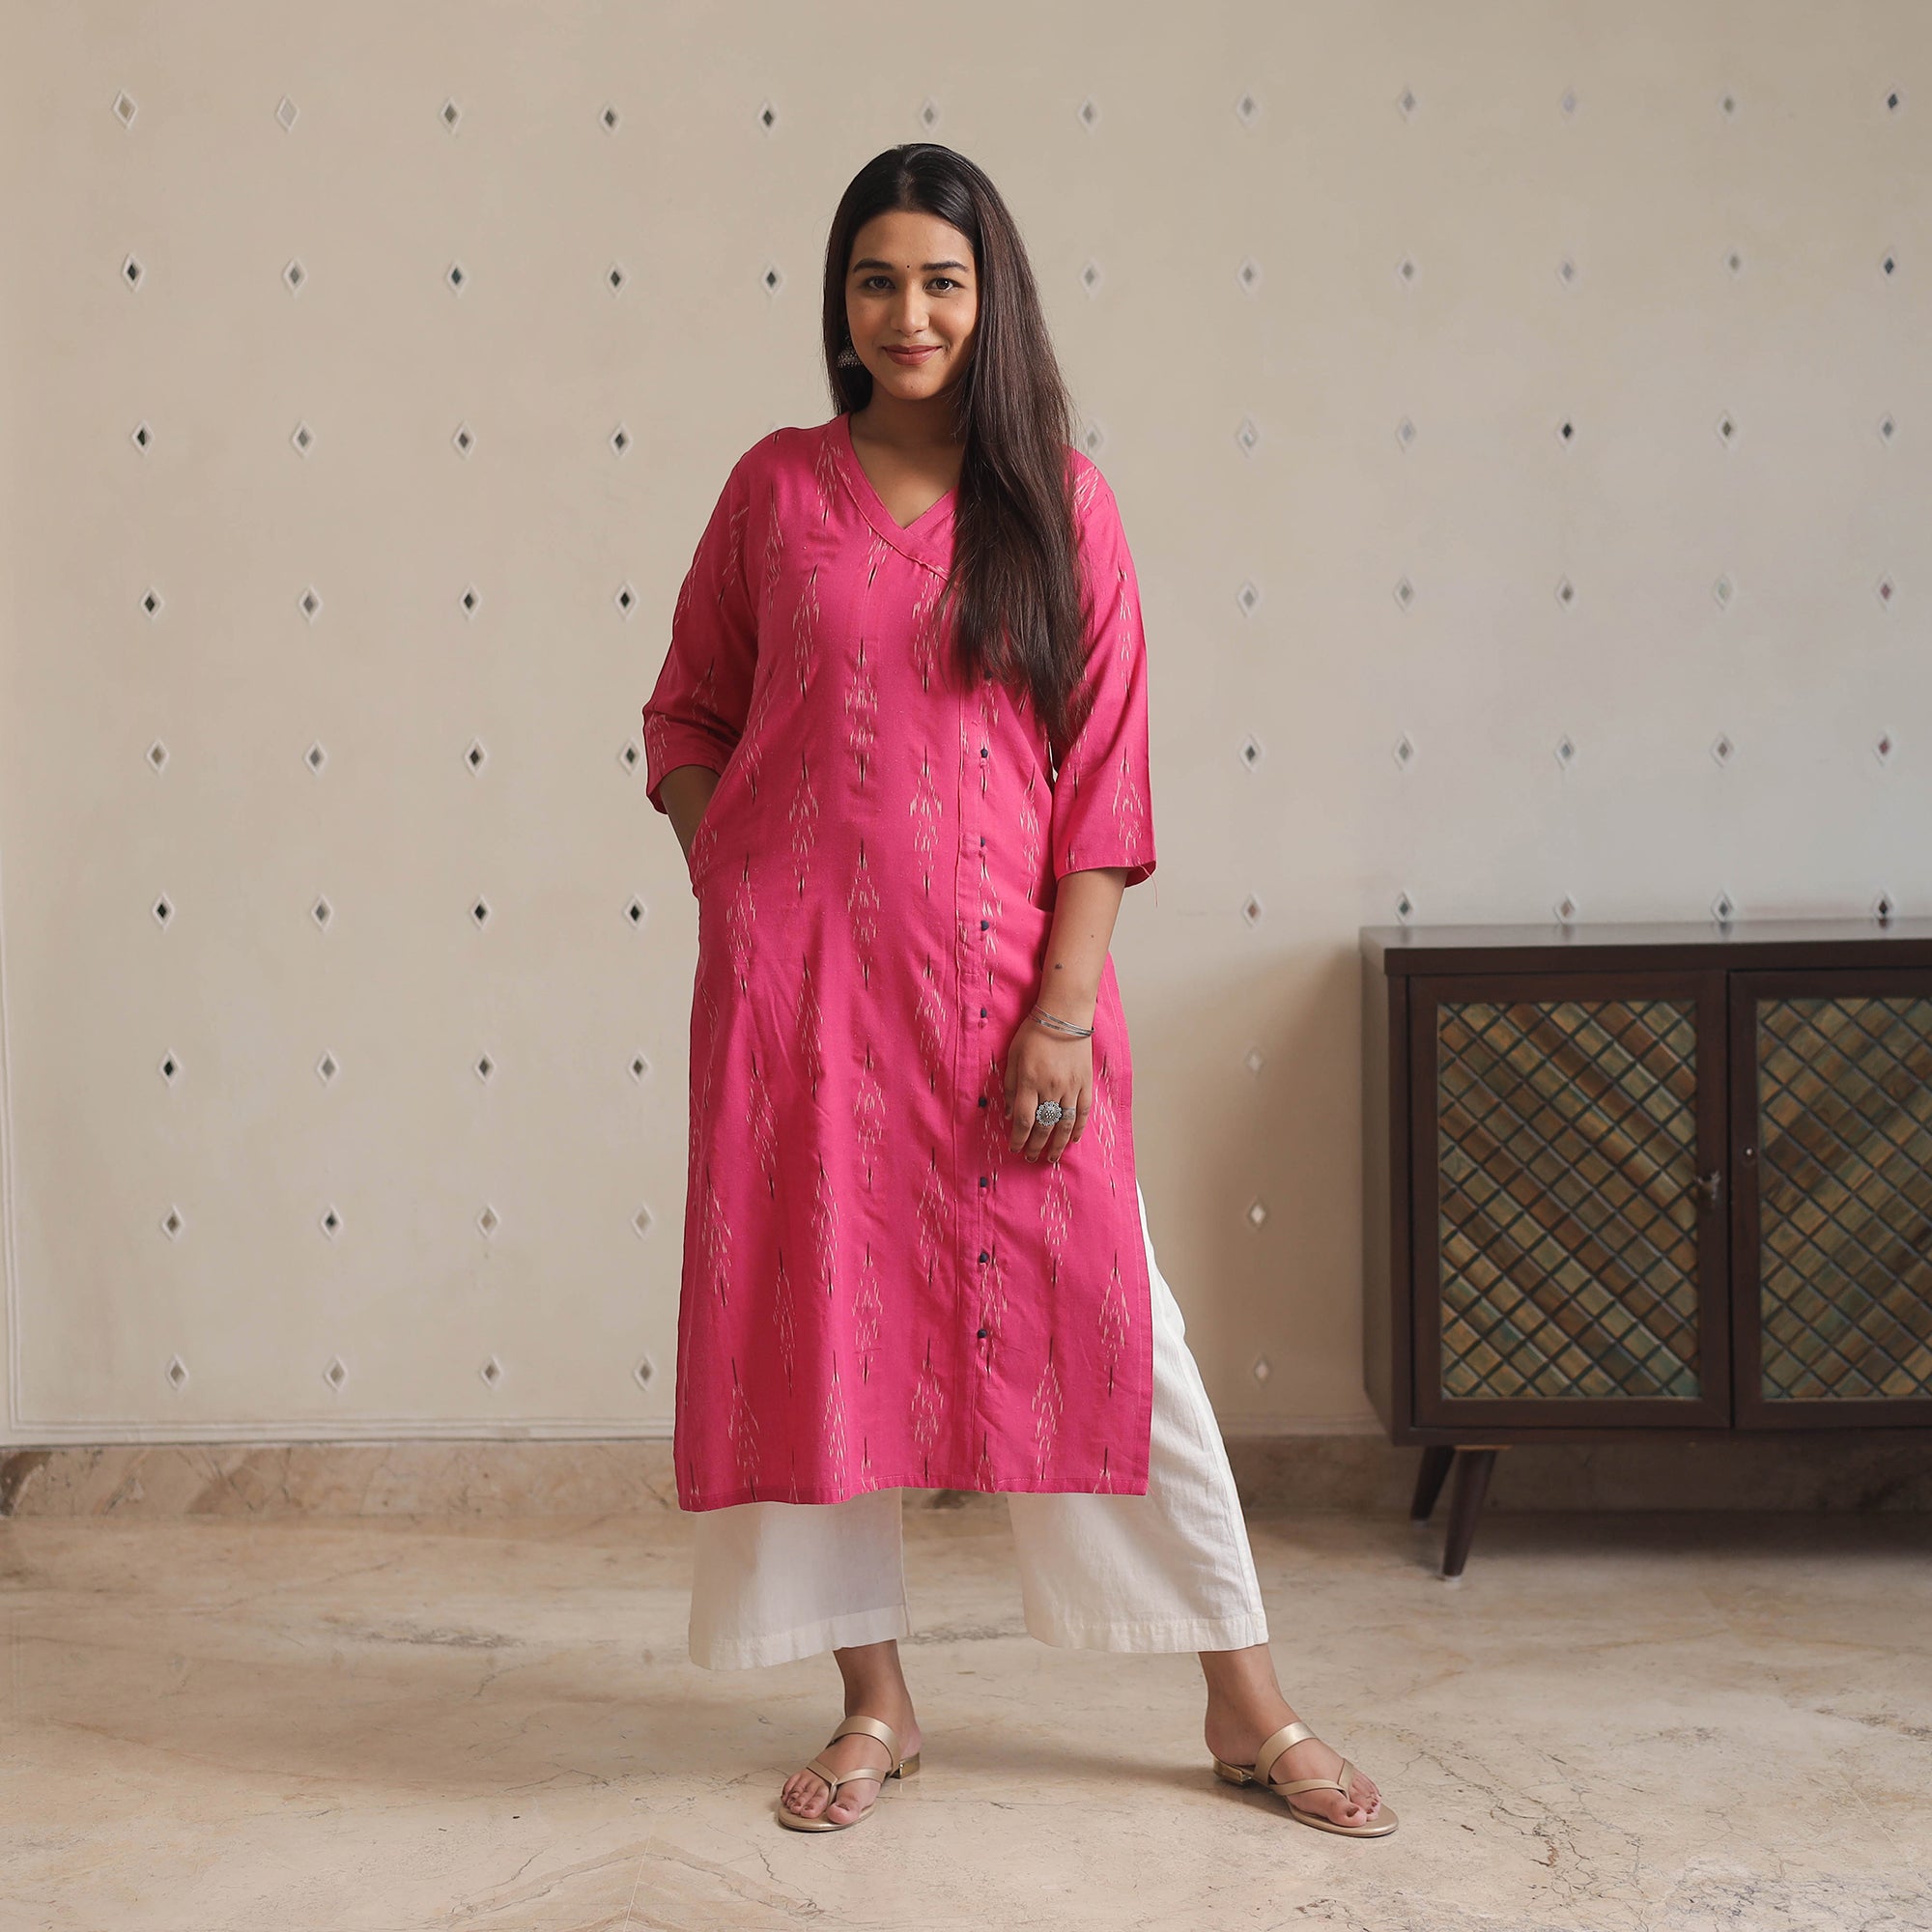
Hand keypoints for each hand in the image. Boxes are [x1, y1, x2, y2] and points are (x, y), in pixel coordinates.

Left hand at [1003, 1016, 1092, 1162]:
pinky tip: (1074, 1139)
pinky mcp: (1085, 1083)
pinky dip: (1078, 1128)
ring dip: (1058, 1144)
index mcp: (1030, 1081)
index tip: (1015, 1148)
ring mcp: (1070, 1087)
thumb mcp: (1013, 1056)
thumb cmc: (1034, 1033)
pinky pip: (1083, 1111)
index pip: (1024, 1119)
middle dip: (1036, 1145)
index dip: (1019, 1138)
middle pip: (1043, 1125)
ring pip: (1064, 1123)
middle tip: (1031, 1158)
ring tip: (1052, 1157)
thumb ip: (1011, 1087)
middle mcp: (1051, 1087)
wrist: (1064, 1015)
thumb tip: (1010, 1114)